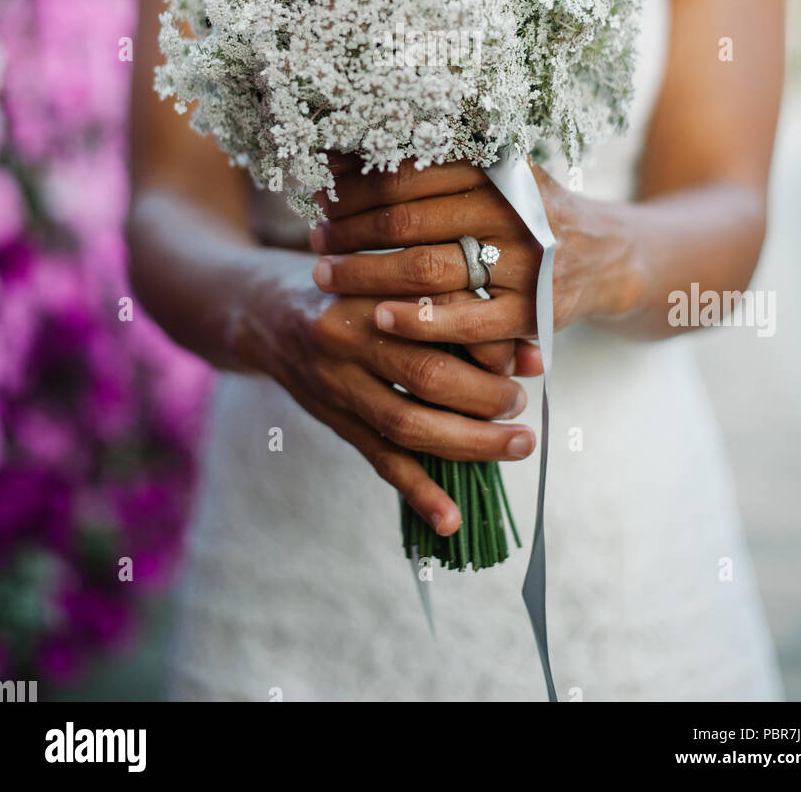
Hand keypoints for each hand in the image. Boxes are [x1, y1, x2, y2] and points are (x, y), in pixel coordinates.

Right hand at [229, 276, 536, 537]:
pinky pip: (379, 460)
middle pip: (428, 376)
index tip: (530, 357)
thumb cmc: (354, 287)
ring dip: (469, 444)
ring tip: (515, 446)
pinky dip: (418, 492)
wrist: (266, 311)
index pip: (442, 320)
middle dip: (487, 398)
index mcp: (372, 289)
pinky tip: (450, 521)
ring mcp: (336, 382)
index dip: (492, 342)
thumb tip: (534, 353)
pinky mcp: (333, 419)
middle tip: (522, 406)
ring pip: (406, 424)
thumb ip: (457, 307)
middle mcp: (349, 335)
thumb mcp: (395, 279)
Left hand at [309, 158, 556, 359]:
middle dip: (349, 231)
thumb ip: (436, 164)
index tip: (322, 193)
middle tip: (314, 240)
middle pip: (408, 219)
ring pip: (427, 268)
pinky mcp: (536, 310)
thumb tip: (345, 149)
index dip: (356, 184)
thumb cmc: (529, 212)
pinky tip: (378, 319)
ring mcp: (527, 262)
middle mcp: (513, 209)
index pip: (409, 172)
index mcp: (498, 168)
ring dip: (366, 275)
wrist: (609, 255)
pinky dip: (418, 321)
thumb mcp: (498, 174)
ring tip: (327, 277)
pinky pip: (466, 322)